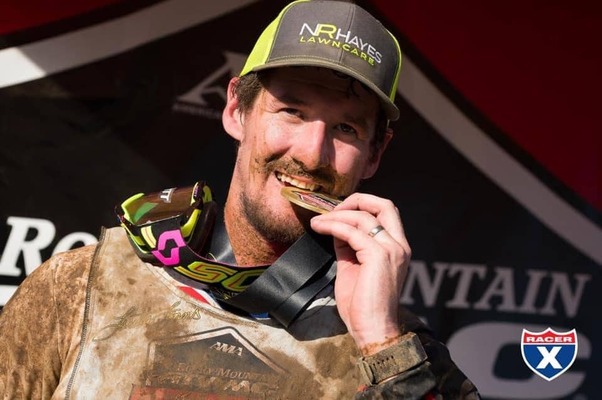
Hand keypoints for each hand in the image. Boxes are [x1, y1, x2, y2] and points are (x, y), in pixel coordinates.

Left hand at [310, 193, 410, 355]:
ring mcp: (391, 249)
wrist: (373, 329)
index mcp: (397, 248)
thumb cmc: (363, 305)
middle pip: (384, 205)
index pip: (386, 213)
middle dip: (357, 200)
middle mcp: (399, 245)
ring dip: (336, 215)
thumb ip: (349, 247)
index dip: (362, 206)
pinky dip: (332, 226)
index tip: (338, 212)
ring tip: (318, 221)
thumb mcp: (354, 268)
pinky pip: (351, 231)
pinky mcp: (377, 256)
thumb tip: (335, 229)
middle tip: (332, 208)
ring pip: (363, 216)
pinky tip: (319, 228)